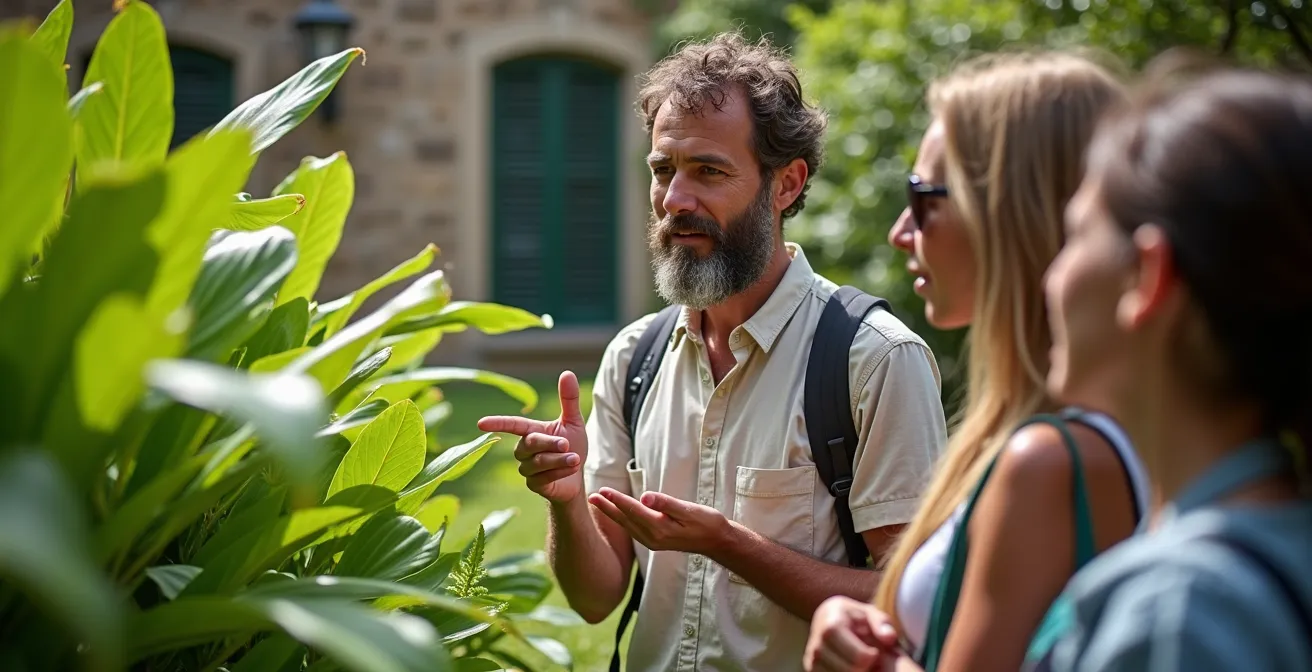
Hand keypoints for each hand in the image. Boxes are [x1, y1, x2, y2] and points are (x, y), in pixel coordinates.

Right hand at [478, 372, 587, 502]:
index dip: (498, 423)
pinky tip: (571, 469)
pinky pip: (543, 477)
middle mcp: (524, 449)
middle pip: (529, 443)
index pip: (512, 424)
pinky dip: (560, 472)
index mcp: (531, 431)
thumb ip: (569, 399)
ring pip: (537, 462)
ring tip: (575, 458)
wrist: (578, 476)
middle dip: (549, 443)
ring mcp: (527, 468)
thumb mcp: (574, 421)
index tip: (481, 423)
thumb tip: (567, 373)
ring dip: (558, 459)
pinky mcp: (533, 484)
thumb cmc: (573, 446)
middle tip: (566, 443)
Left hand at [588, 488, 729, 554]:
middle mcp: (652, 538)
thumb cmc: (706, 522)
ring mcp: (652, 542)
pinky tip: (618, 514)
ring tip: (598, 503)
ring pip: (627, 525)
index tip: (602, 490)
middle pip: (625, 519)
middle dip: (607, 507)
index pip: (632, 511)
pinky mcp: (655, 542)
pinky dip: (622, 520)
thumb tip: (644, 496)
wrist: (717, 541)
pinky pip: (633, 529)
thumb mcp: (688, 510)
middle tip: (591, 496)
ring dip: (612, 513)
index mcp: (659, 528)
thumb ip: (665, 503)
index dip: (617, 500)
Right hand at [804, 596, 902, 671]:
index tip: (874, 652)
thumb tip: (889, 638)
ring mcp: (812, 657)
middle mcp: (817, 642)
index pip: (856, 655)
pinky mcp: (811, 668)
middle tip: (870, 662)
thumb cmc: (854, 617)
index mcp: (832, 624)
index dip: (869, 657)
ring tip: (861, 665)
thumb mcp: (870, 613)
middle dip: (863, 669)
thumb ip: (882, 623)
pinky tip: (851, 667)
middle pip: (846, 669)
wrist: (827, 618)